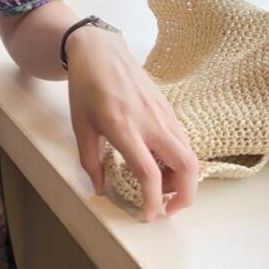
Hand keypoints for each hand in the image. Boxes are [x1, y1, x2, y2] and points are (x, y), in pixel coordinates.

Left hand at [65, 26, 200, 220]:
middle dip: (185, 195)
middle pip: (187, 166)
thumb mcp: (80, 126)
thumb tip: (100, 190)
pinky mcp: (168, 108)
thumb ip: (90, 161)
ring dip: (182, 178)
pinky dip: (178, 160)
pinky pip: (182, 140)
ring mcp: (163, 114)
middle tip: (167, 209)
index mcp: (124, 128)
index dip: (152, 200)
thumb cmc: (85, 88)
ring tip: (159, 188)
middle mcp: (150, 123)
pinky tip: (159, 164)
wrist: (100, 51)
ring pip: (189, 153)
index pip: (149, 172)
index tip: (149, 216)